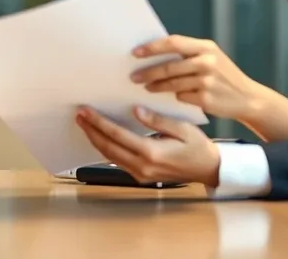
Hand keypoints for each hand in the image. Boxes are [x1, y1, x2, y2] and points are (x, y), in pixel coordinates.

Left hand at [76, 106, 219, 186]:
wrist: (208, 169)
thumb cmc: (198, 147)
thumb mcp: (182, 128)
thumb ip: (157, 120)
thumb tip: (136, 111)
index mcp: (152, 152)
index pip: (117, 136)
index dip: (99, 123)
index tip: (85, 112)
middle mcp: (143, 166)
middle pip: (108, 148)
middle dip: (91, 131)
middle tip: (79, 116)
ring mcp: (141, 174)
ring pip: (110, 157)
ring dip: (95, 140)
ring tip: (84, 125)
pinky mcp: (141, 176)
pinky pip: (118, 162)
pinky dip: (106, 149)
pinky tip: (100, 138)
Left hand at [131, 35, 263, 120]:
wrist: (248, 98)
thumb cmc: (223, 76)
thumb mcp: (211, 58)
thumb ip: (188, 54)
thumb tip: (153, 54)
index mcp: (206, 47)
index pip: (173, 42)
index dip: (152, 47)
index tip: (135, 52)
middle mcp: (207, 62)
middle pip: (169, 65)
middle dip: (148, 71)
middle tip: (133, 76)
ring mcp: (207, 81)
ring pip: (172, 83)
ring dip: (156, 86)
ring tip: (145, 87)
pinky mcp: (206, 99)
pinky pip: (181, 96)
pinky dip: (173, 97)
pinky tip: (166, 98)